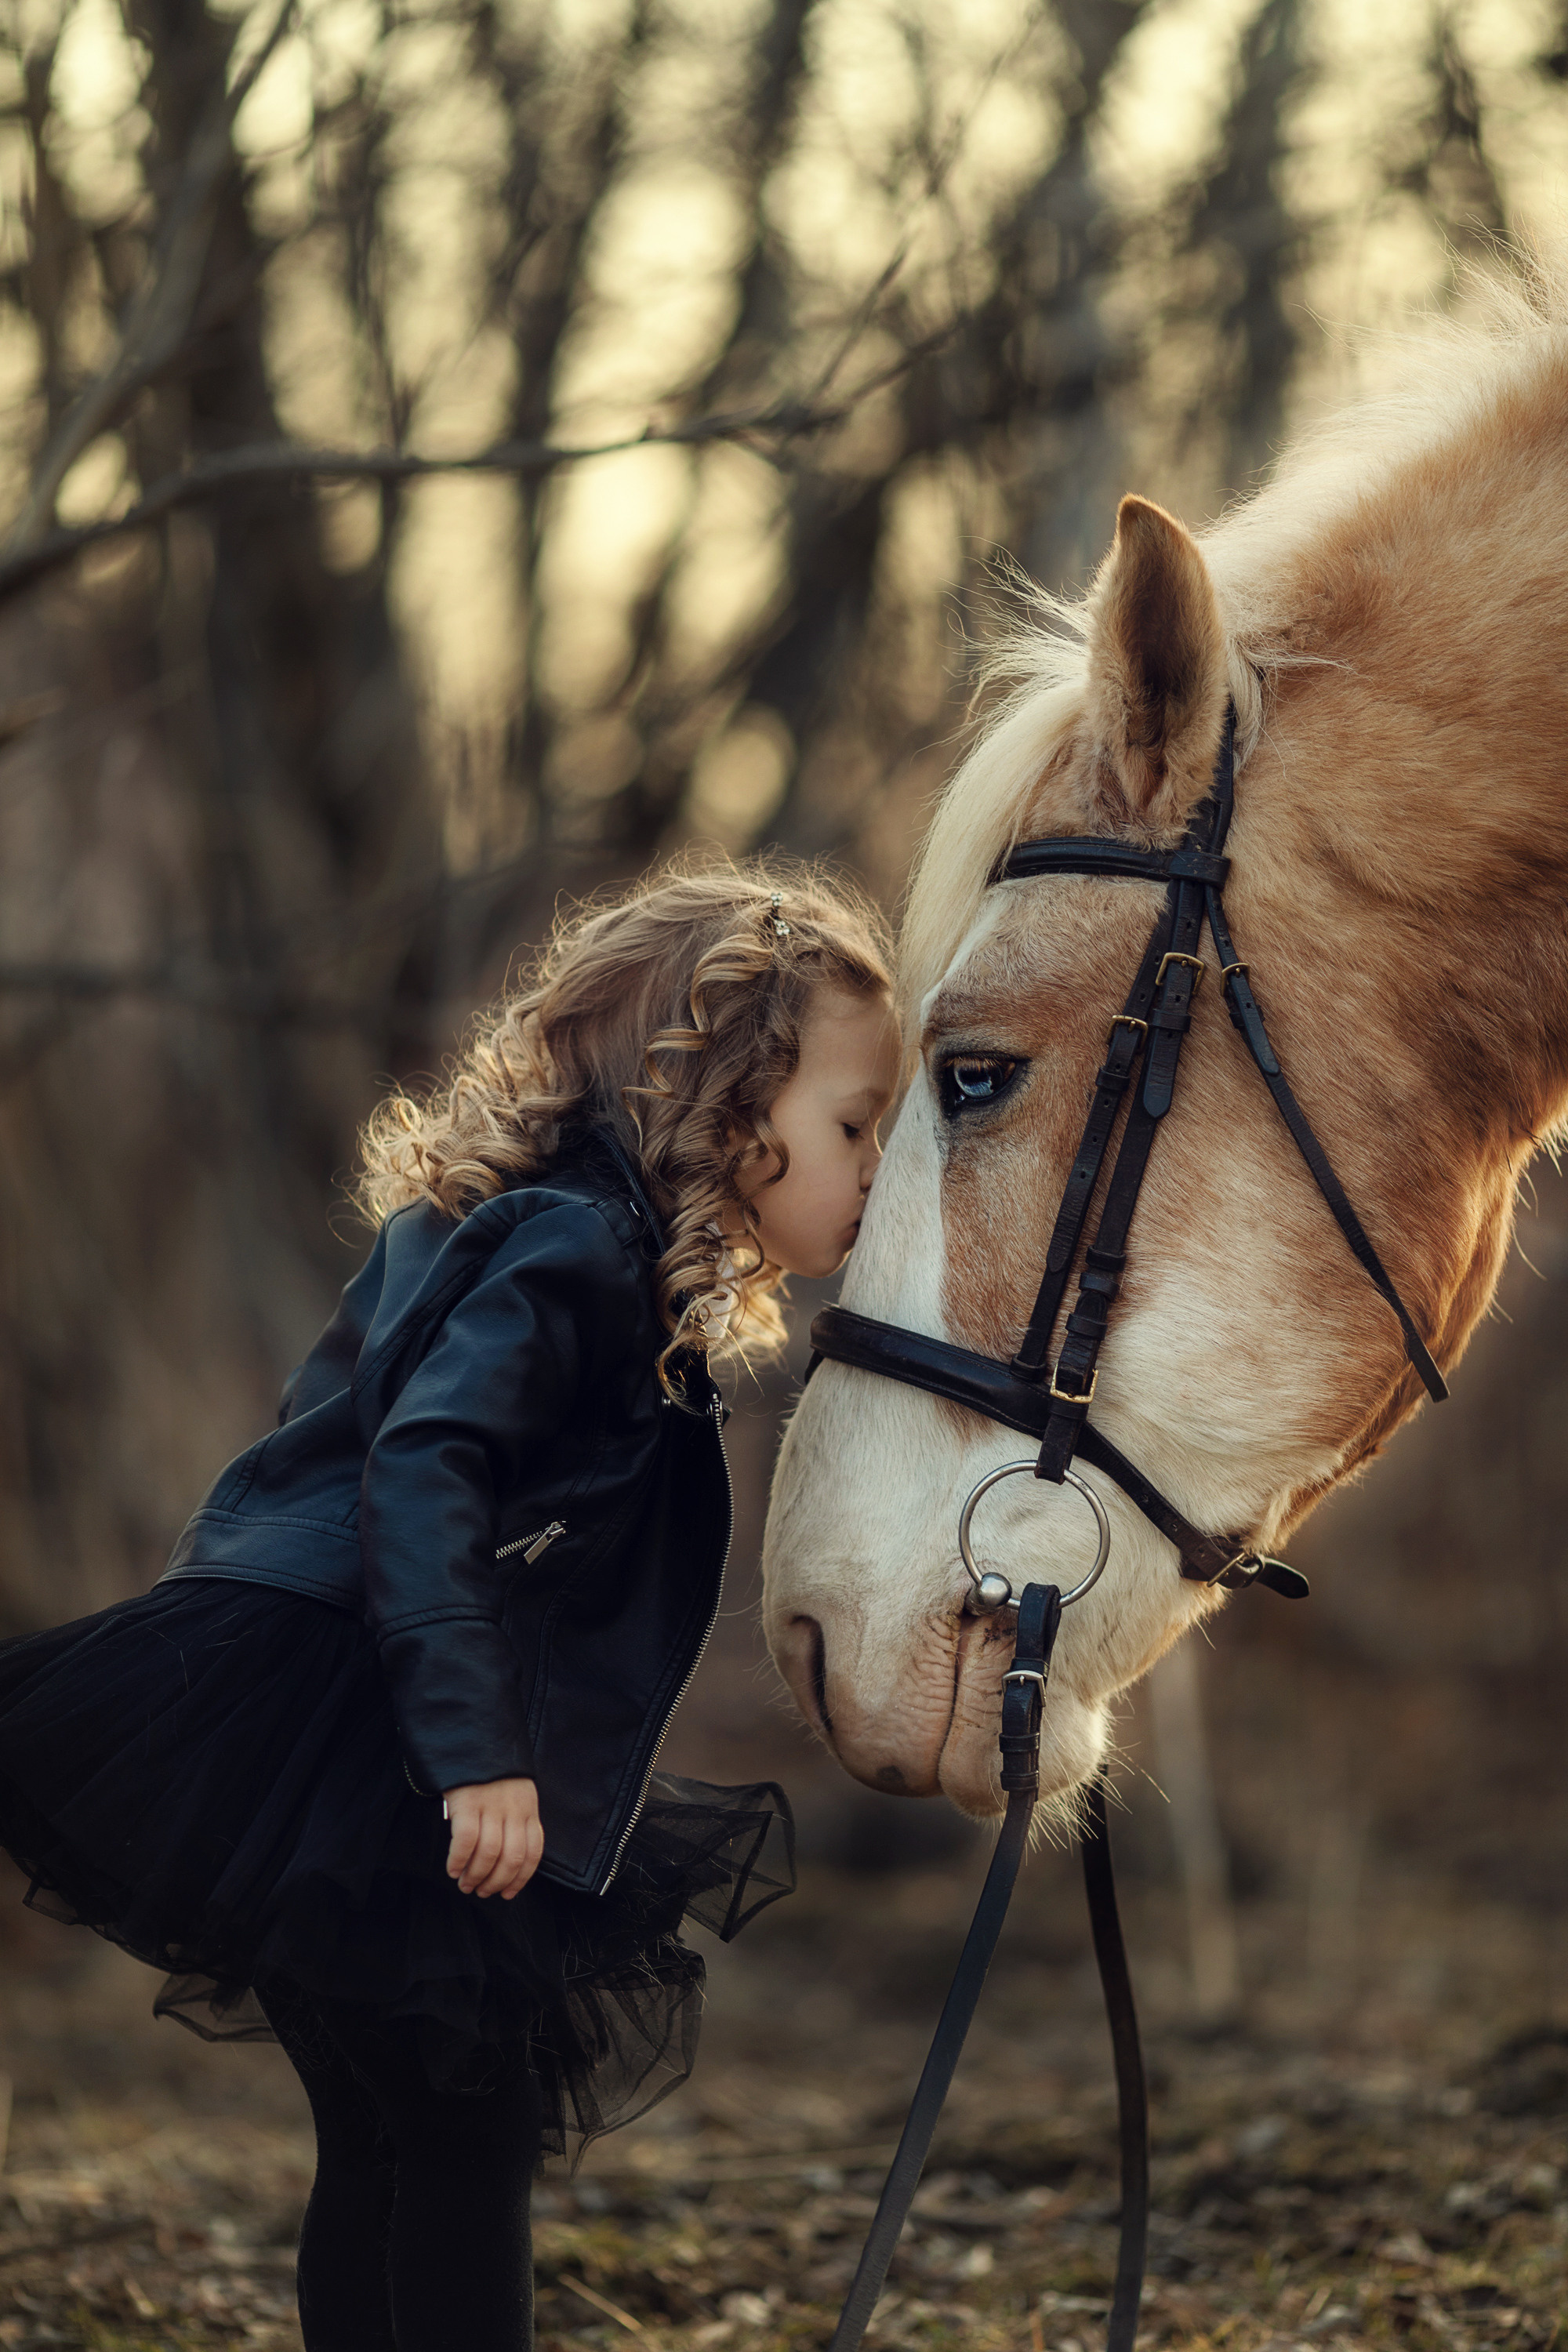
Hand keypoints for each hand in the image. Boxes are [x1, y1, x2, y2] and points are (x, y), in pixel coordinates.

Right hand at [442, 1777, 543, 1898]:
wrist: (474, 1736)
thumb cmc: (491, 1770)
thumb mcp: (515, 1792)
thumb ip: (514, 1821)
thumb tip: (502, 1860)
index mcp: (529, 1809)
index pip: (533, 1852)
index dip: (521, 1879)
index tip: (508, 1894)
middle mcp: (514, 1809)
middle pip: (511, 1858)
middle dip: (496, 1882)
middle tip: (481, 1892)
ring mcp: (492, 1805)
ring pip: (489, 1854)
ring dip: (476, 1876)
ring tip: (465, 1884)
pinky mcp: (468, 1801)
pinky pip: (466, 1840)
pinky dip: (459, 1860)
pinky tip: (453, 1869)